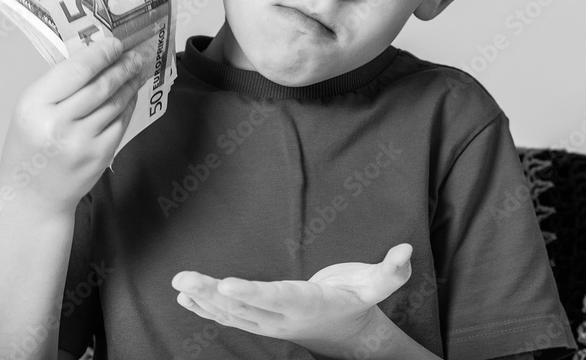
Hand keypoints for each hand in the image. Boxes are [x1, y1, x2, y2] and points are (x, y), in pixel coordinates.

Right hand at [0, 37, 146, 215]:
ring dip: (130, 82)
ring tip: (136, 70)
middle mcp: (58, 123)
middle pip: (101, 85)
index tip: (116, 43)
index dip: (101, 53)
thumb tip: (96, 56)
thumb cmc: (30, 146)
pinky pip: (121, 121)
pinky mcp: (100, 155)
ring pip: (115, 102)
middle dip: (122, 65)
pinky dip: (128, 104)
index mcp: (34, 105)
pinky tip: (130, 94)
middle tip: (134, 54)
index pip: (76, 69)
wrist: (33, 195)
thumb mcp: (30, 110)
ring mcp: (81, 142)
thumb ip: (58, 85)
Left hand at [171, 243, 413, 356]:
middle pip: (244, 307)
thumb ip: (391, 271)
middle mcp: (284, 317)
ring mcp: (270, 322)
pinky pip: (230, 316)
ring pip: (232, 313)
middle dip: (213, 293)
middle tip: (184, 279)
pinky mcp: (261, 320)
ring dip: (204, 299)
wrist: (349, 336)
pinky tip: (186, 296)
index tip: (228, 285)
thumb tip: (406, 250)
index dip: (252, 293)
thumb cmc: (359, 302)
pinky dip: (207, 306)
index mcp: (309, 304)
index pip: (277, 298)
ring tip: (179, 284)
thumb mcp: (378, 286)